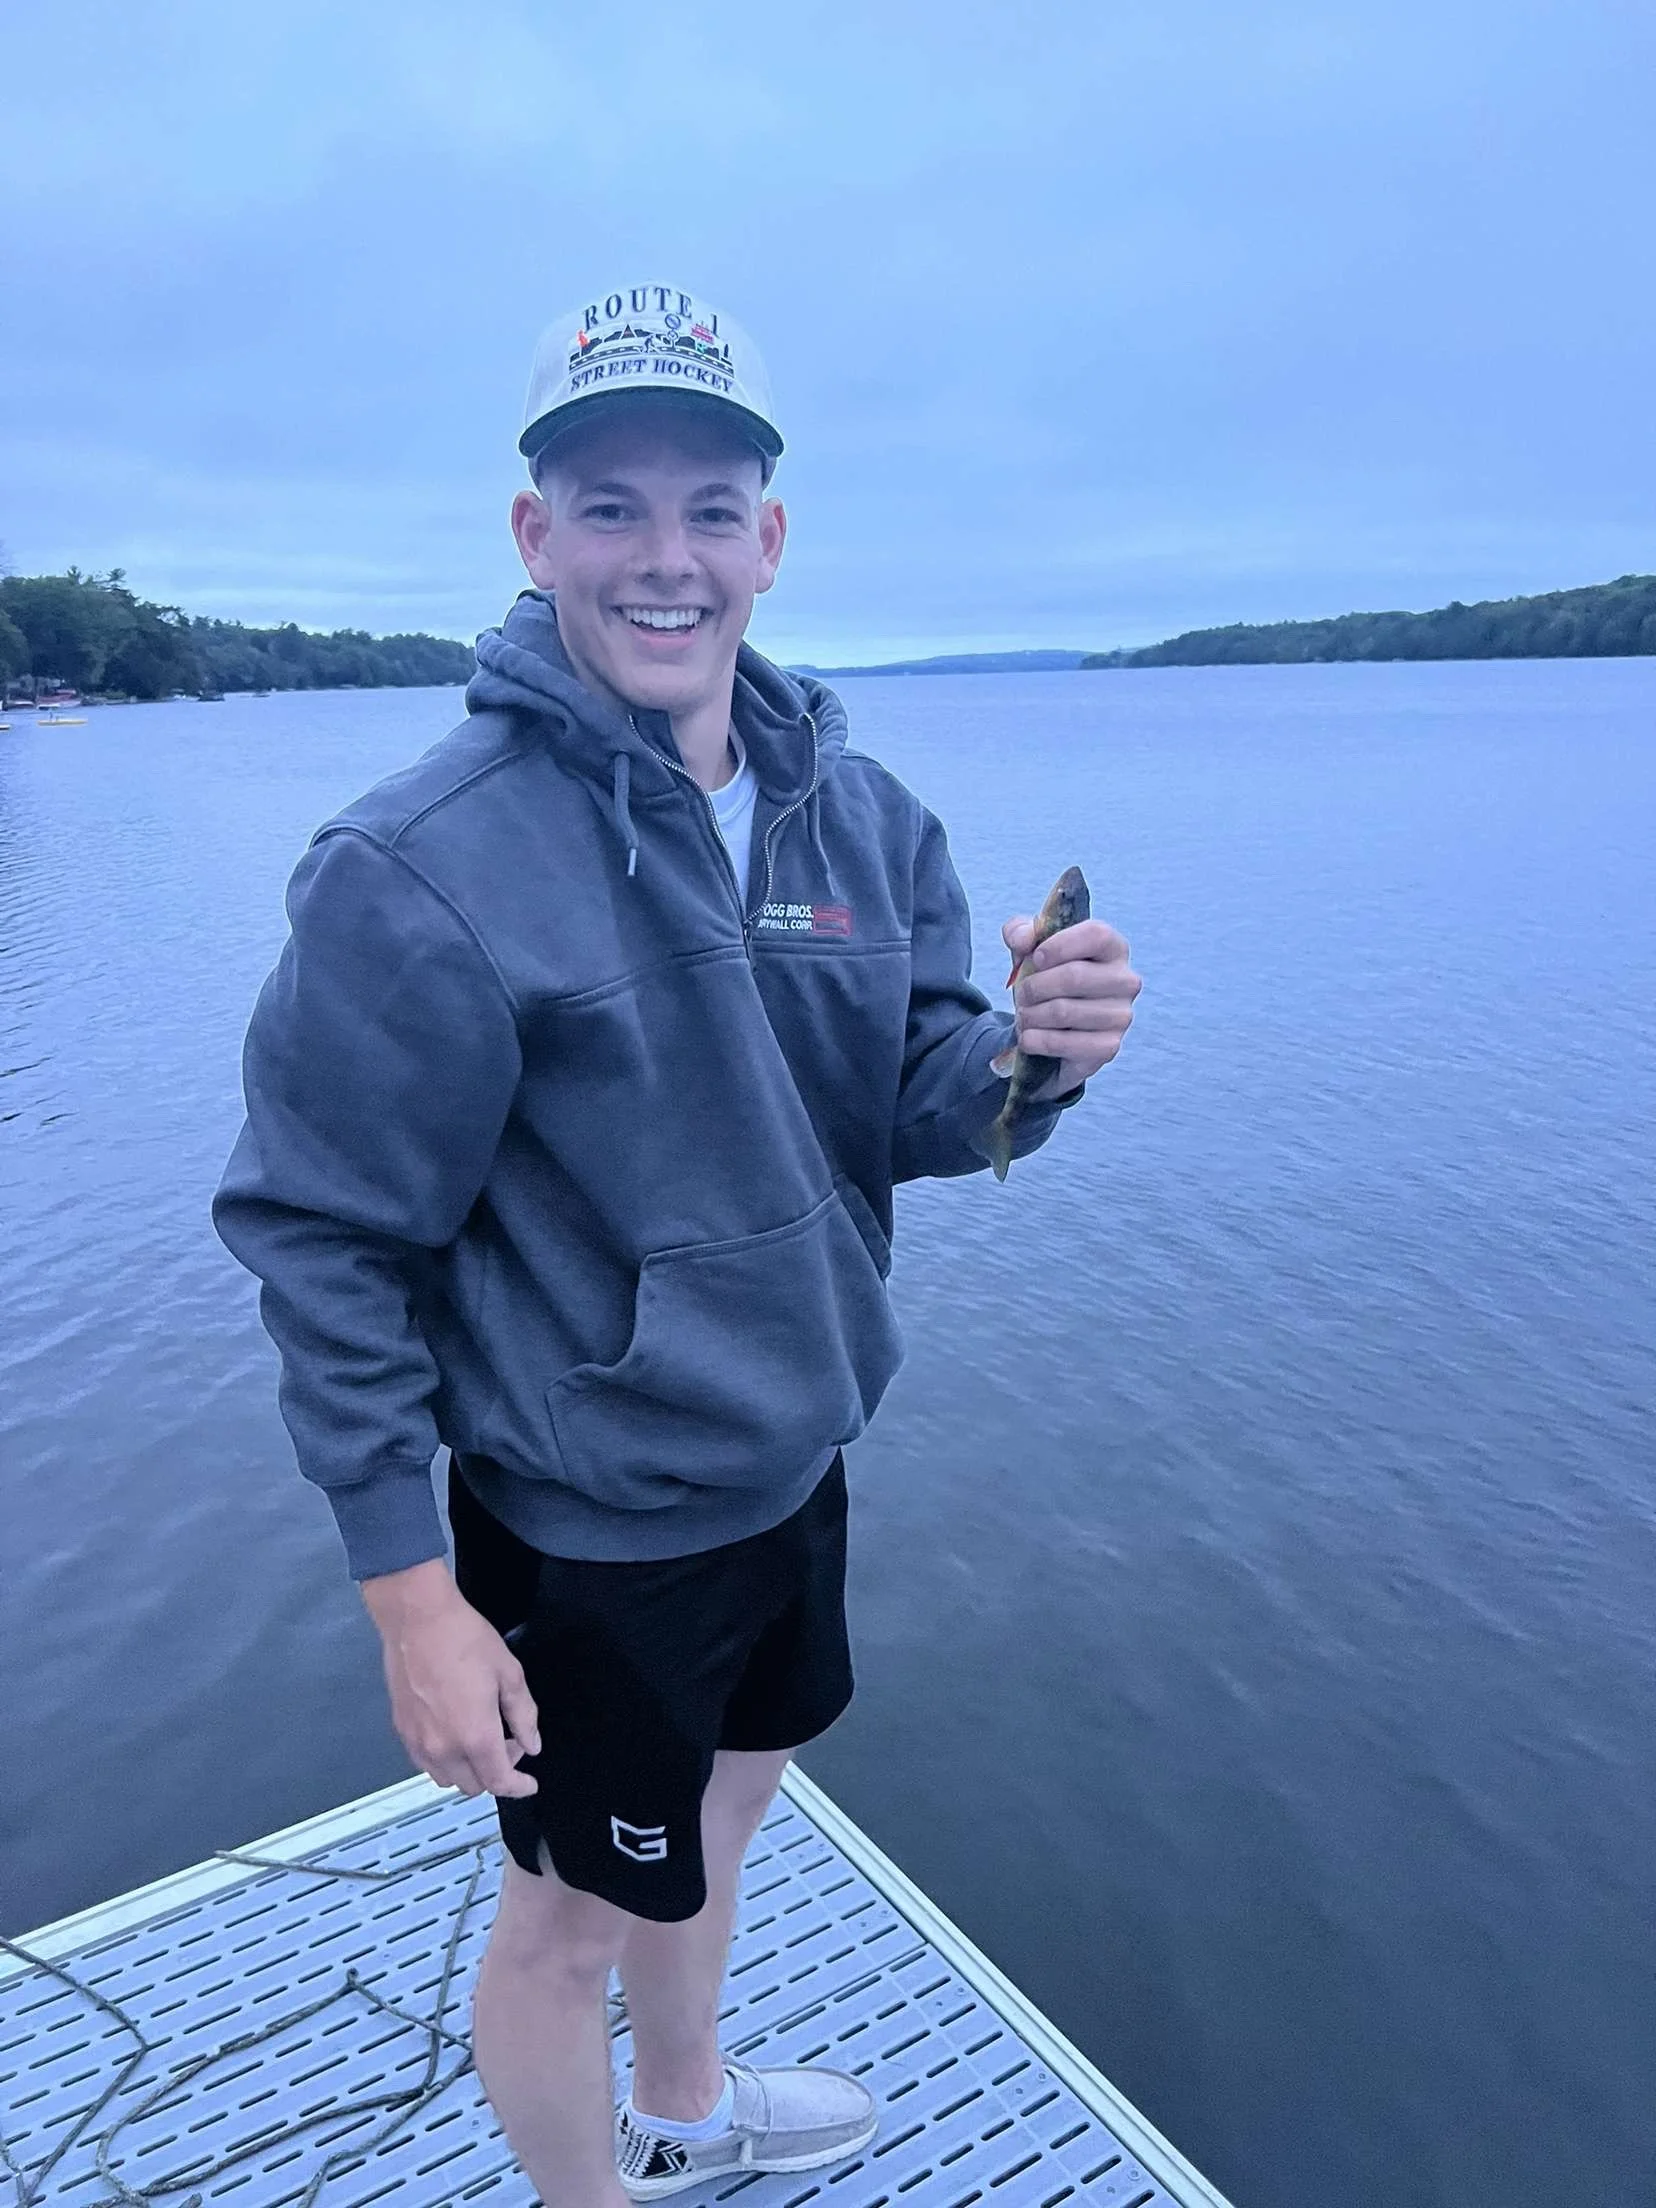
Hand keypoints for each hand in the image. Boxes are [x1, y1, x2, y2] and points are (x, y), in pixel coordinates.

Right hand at [361, 1560, 539, 1798]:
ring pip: (447, 1779)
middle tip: (509, 1741)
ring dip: (468, 1770)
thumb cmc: (466, 1640)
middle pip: (473, 1786)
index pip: (499, 1782)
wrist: (417, 1619)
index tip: (529, 1784)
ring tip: (480, 1737)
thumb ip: (524, 1715)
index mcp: (475, 1737)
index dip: (518, 1788)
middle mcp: (444, 1749)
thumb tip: (532, 1744)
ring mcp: (418, 1742)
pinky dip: (445, 1760)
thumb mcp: (509, 1673)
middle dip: (496, 1772)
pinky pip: (425, 1763)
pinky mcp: (401, 1731)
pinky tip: (454, 1732)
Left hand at [999, 913, 1141, 1093]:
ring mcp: (1121, 1016)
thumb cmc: (1047, 980)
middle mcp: (1125, 981)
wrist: (1053, 1030)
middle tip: (1022, 995)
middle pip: (1074, 976)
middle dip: (1034, 986)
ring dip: (1030, 1015)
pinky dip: (1035, 1040)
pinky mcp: (1108, 1047)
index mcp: (1113, 948)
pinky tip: (1028, 1037)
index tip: (1036, 958)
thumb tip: (1023, 939)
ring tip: (1024, 1016)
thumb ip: (1020, 933)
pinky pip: (1062, 1043)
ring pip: (1063, 1011)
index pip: (1096, 935)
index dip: (1059, 945)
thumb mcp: (1029, 950)